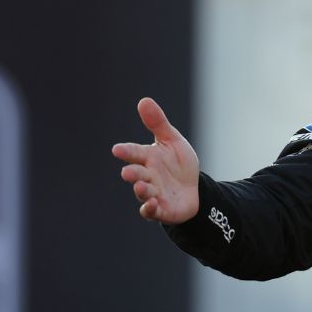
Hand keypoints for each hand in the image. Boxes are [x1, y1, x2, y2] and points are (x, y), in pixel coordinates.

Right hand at [112, 97, 199, 223]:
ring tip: (141, 186)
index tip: (117, 150)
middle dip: (132, 173)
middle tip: (128, 172)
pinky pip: (151, 211)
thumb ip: (158, 123)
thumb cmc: (179, 164)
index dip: (126, 152)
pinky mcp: (160, 209)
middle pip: (137, 174)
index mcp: (148, 158)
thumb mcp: (172, 141)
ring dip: (141, 190)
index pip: (134, 153)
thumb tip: (144, 100)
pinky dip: (150, 209)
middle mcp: (147, 176)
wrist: (194, 189)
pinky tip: (152, 204)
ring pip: (143, 193)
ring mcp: (152, 193)